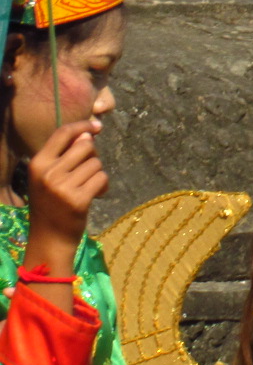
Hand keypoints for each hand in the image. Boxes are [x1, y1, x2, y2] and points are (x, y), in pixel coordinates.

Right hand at [24, 120, 106, 270]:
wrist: (49, 239)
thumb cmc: (52, 205)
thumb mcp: (49, 177)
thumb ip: (66, 156)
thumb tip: (89, 133)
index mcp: (37, 164)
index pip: (62, 133)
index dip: (82, 126)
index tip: (97, 126)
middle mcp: (47, 173)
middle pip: (86, 146)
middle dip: (93, 157)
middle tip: (87, 173)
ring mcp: (62, 187)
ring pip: (97, 163)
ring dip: (98, 175)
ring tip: (87, 189)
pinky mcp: (78, 200)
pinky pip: (102, 179)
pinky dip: (104, 186)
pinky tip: (94, 196)